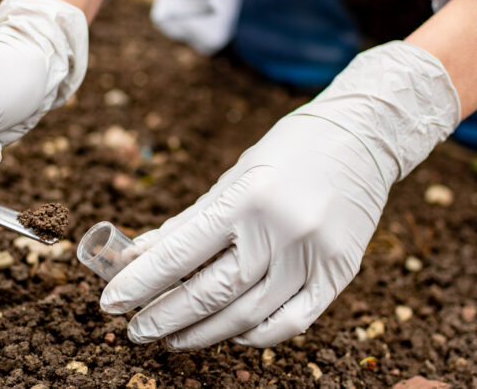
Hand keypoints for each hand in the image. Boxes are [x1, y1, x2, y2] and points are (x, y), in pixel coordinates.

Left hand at [100, 41, 460, 348]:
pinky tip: (229, 335)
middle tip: (136, 331)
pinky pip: (293, 322)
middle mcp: (281, 230)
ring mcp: (314, 256)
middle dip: (164, 317)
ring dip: (202, 334)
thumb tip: (143, 256)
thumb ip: (190, 221)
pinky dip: (256, 336)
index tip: (111, 303)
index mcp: (247, 198)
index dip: (141, 283)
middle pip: (211, 293)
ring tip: (172, 339)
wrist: (365, 137)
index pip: (181, 253)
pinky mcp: (340, 273)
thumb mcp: (235, 177)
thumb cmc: (291, 150)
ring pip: (248, 316)